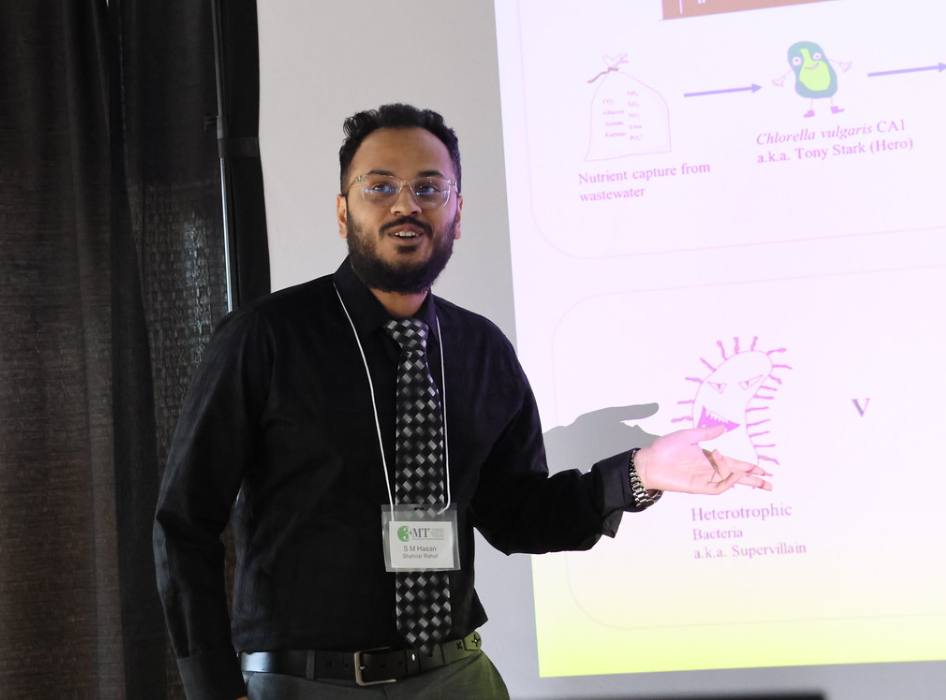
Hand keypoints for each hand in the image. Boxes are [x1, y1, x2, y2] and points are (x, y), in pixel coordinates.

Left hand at [634, 425, 771, 494]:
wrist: (649, 461)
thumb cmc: (665, 448)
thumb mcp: (687, 435)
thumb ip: (706, 433)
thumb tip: (724, 427)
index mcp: (709, 458)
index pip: (734, 463)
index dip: (748, 466)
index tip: (763, 469)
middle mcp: (709, 470)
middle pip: (736, 476)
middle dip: (753, 480)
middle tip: (770, 484)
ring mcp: (704, 479)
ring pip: (729, 482)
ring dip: (742, 478)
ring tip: (753, 474)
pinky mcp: (697, 487)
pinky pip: (717, 488)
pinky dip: (728, 482)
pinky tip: (734, 474)